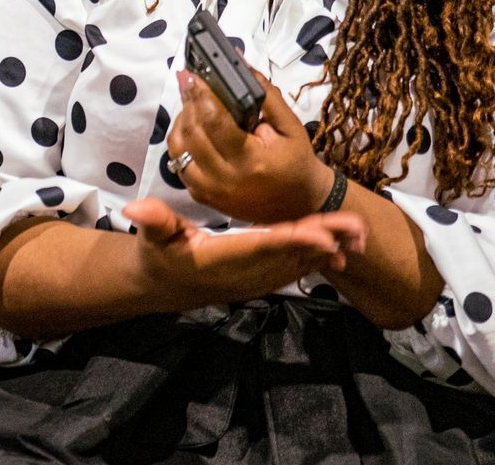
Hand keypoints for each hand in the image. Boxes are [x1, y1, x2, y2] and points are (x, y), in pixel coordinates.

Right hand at [122, 197, 364, 311]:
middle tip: (355, 227)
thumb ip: (153, 221)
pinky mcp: (264, 278)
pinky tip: (342, 248)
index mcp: (223, 258)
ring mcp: (258, 279)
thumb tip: (135, 209)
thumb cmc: (159, 254)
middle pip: (292, 256)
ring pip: (300, 264)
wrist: (165, 285)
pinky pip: (297, 269)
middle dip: (325, 241)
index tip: (324, 237)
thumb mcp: (152, 236)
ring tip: (359, 233)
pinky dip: (320, 259)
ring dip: (330, 249)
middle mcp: (247, 273)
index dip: (295, 242)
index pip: (264, 248)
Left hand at [168, 69, 332, 223]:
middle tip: (188, 83)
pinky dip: (181, 143)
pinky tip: (192, 129)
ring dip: (180, 123)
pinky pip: (179, 165)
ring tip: (191, 105)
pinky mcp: (203, 197)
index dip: (201, 95)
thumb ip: (266, 96)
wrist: (302, 204)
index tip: (192, 75)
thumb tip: (241, 65)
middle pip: (192, 134)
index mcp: (250, 161)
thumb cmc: (298, 162)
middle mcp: (225, 179)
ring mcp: (210, 191)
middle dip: (187, 103)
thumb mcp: (290, 126)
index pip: (215, 122)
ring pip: (178, 149)